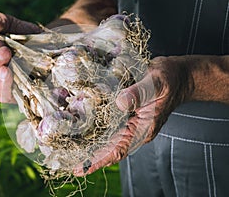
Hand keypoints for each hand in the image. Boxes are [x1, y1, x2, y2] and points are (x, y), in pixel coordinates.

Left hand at [73, 56, 193, 175]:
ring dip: (89, 143)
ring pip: (106, 137)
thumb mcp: (156, 83)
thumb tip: (119, 102)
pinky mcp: (125, 112)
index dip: (99, 160)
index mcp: (143, 129)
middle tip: (67, 161)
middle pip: (108, 148)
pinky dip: (94, 127)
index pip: (118, 150)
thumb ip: (139, 93)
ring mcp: (130, 122)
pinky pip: (108, 124)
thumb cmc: (170, 80)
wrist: (178, 75)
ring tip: (69, 149)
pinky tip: (81, 127)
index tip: (81, 169)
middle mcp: (134, 129)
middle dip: (89, 156)